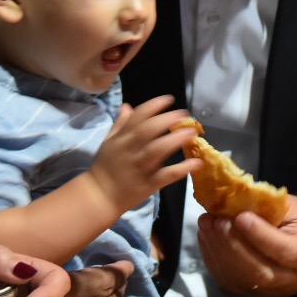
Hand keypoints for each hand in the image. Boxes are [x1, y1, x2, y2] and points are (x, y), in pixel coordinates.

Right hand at [89, 95, 199, 212]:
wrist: (100, 196)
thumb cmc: (105, 168)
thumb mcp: (109, 142)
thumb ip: (120, 124)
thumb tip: (127, 106)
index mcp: (121, 139)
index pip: (137, 117)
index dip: (154, 106)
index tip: (169, 99)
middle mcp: (131, 150)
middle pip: (149, 130)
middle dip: (167, 119)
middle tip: (184, 115)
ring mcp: (141, 167)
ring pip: (158, 150)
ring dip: (176, 140)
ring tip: (192, 133)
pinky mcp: (149, 184)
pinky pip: (167, 175)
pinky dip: (182, 169)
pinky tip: (197, 163)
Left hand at [198, 195, 296, 296]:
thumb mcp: (294, 208)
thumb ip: (268, 207)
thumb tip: (234, 201)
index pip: (284, 250)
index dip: (261, 235)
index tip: (241, 216)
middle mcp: (291, 280)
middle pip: (259, 272)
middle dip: (233, 245)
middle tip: (218, 221)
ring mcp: (269, 292)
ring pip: (239, 279)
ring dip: (217, 251)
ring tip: (206, 224)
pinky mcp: (250, 294)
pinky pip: (227, 280)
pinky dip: (212, 258)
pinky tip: (206, 237)